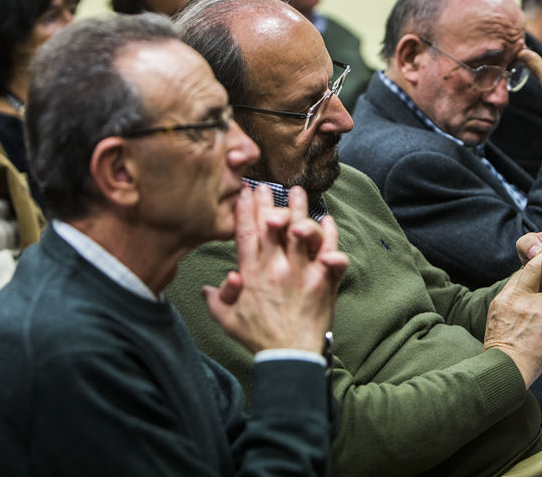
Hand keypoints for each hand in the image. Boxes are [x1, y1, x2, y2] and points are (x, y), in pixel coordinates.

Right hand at [203, 184, 348, 353]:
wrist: (290, 356)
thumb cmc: (259, 337)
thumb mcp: (228, 320)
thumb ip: (217, 300)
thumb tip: (208, 287)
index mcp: (252, 273)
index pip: (246, 233)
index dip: (246, 210)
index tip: (247, 192)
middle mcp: (277, 267)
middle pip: (274, 225)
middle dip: (270, 202)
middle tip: (269, 185)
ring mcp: (303, 272)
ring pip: (303, 231)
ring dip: (301, 209)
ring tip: (299, 193)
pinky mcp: (325, 280)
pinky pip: (333, 251)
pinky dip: (332, 235)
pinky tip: (328, 221)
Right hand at [484, 253, 541, 387]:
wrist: (504, 370)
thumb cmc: (503, 353)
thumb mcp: (498, 322)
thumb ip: (512, 307)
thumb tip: (530, 299)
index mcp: (504, 298)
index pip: (522, 273)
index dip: (537, 273)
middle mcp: (517, 298)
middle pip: (538, 268)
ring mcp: (534, 308)